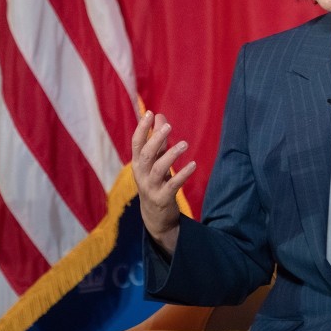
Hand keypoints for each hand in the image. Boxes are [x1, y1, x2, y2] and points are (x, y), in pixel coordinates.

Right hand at [131, 110, 196, 253]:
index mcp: (138, 163)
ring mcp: (150, 187)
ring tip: (184, 144)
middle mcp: (141, 174)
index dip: (142, 128)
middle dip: (156, 139)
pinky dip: (183, 174)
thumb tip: (160, 116)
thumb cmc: (155, 182)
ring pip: (158, 169)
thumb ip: (157, 140)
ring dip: (171, 155)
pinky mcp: (162, 199)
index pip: (136, 143)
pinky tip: (193, 165)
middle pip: (146, 154)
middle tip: (168, 126)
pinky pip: (173, 185)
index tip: (150, 113)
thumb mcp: (154, 161)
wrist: (154, 216)